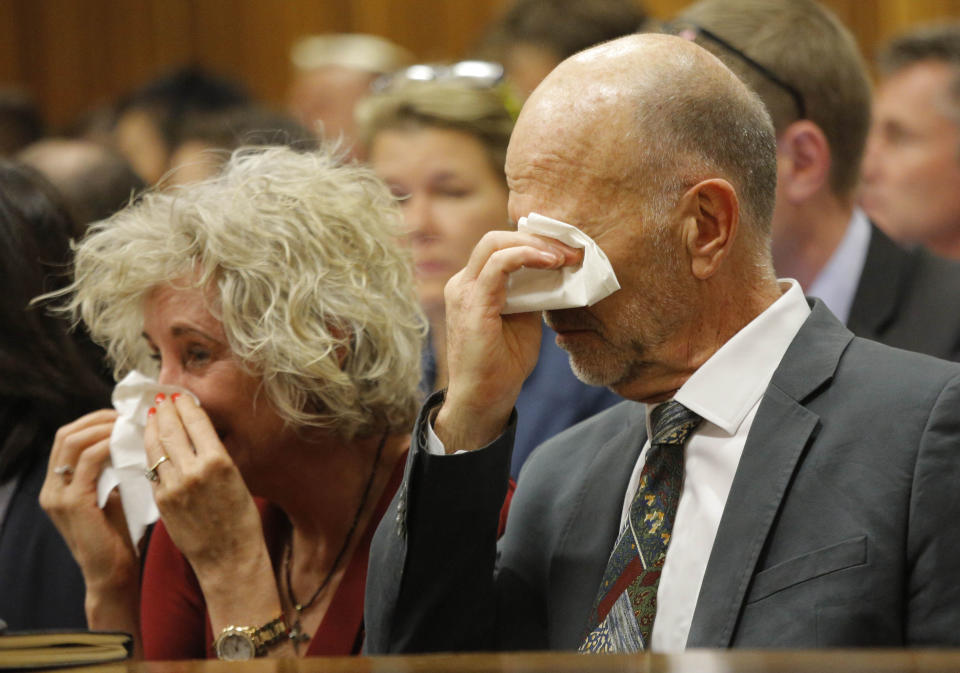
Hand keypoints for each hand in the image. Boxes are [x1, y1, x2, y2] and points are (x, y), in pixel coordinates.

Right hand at [40, 409, 138, 593]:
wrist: (111, 575)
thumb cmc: (116, 537)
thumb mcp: (108, 496)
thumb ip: (108, 471)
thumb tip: (125, 441)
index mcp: (57, 486)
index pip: (66, 438)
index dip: (93, 421)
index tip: (121, 416)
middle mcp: (50, 488)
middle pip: (65, 435)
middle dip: (98, 419)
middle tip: (126, 416)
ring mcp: (57, 496)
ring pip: (72, 442)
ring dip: (103, 428)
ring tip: (128, 427)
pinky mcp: (72, 503)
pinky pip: (86, 461)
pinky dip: (107, 446)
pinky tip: (126, 444)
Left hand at [143, 394, 266, 586]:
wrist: (229, 558)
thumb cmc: (241, 519)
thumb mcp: (237, 479)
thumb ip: (214, 455)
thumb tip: (198, 433)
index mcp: (218, 462)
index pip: (196, 422)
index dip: (185, 406)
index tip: (179, 395)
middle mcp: (194, 471)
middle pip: (172, 430)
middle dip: (165, 411)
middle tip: (161, 398)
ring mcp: (174, 486)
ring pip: (156, 447)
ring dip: (153, 428)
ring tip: (152, 415)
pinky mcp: (162, 501)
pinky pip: (152, 469)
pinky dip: (150, 451)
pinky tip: (150, 443)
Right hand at [437, 231, 582, 451]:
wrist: (484, 399)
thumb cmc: (502, 366)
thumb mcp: (523, 321)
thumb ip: (531, 295)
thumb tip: (554, 274)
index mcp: (473, 287)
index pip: (499, 248)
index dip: (533, 242)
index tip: (566, 251)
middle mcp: (463, 284)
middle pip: (497, 239)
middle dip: (537, 238)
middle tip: (570, 250)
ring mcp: (464, 291)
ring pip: (495, 244)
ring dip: (536, 245)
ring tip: (564, 256)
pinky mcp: (472, 302)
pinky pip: (498, 264)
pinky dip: (526, 256)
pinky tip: (549, 262)